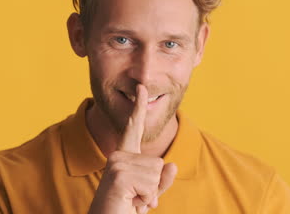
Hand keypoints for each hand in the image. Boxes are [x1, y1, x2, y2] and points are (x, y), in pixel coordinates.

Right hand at [88, 84, 177, 213]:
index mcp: (124, 157)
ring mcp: (117, 163)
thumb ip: (161, 180)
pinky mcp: (119, 175)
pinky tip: (130, 203)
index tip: (141, 88)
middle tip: (134, 198)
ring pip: (156, 172)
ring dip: (149, 194)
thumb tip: (172, 166)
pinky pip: (151, 185)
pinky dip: (146, 200)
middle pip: (158, 163)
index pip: (134, 128)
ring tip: (131, 200)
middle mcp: (118, 156)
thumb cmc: (125, 210)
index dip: (139, 108)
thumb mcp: (149, 194)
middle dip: (154, 186)